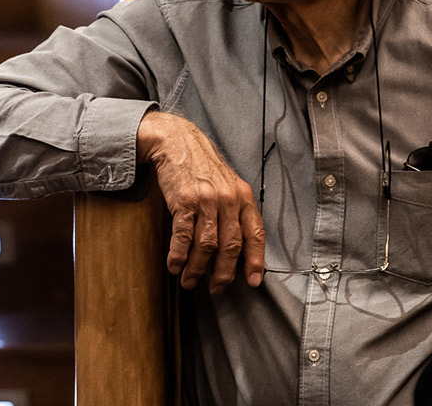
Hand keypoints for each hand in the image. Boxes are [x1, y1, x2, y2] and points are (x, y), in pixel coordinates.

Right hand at [137, 110, 265, 292]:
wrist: (178, 143)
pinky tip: (175, 265)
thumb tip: (239, 247)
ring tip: (190, 281)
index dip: (255, 260)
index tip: (252, 281)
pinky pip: (182, 236)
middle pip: (230, 246)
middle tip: (216, 288)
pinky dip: (179, 255)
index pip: (255, 234)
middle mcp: (228, 199)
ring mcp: (206, 200)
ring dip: (197, 268)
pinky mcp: (184, 201)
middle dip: (223, 273)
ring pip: (206, 245)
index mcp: (244, 197)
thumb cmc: (204, 168)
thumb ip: (236, 211)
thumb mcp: (229, 185)